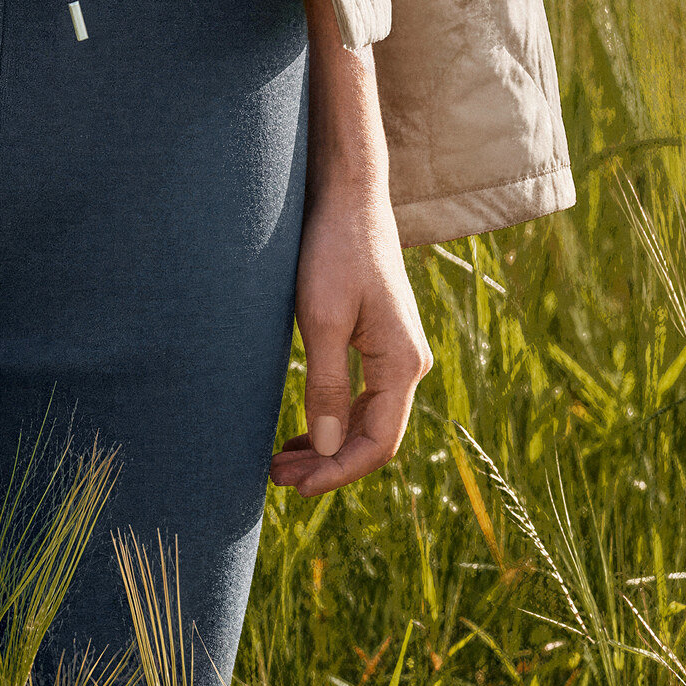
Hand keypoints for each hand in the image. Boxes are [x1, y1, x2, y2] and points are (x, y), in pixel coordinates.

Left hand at [267, 169, 432, 497]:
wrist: (348, 196)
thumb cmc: (333, 251)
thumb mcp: (320, 320)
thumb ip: (326, 386)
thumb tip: (327, 449)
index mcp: (402, 364)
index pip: (377, 444)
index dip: (337, 473)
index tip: (297, 488)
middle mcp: (409, 364)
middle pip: (373, 437)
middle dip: (327, 463)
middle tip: (277, 478)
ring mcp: (397, 352)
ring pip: (367, 419)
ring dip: (328, 444)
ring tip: (283, 462)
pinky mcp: (380, 339)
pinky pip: (363, 396)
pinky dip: (334, 419)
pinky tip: (305, 430)